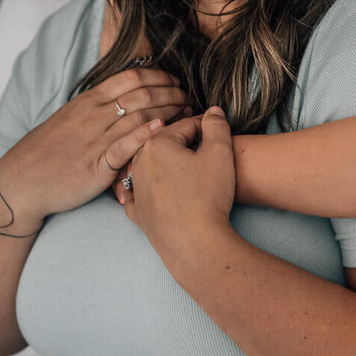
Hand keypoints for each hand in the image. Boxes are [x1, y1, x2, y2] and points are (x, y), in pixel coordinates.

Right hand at [0, 67, 189, 226]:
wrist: (20, 182)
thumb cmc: (47, 153)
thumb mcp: (69, 119)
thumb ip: (96, 107)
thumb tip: (124, 97)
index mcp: (87, 102)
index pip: (131, 78)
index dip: (159, 76)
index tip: (175, 81)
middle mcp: (93, 116)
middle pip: (142, 95)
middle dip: (171, 93)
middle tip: (188, 97)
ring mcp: (95, 140)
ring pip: (139, 116)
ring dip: (169, 111)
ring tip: (187, 113)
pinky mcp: (97, 165)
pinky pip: (125, 145)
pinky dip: (146, 135)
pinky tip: (163, 129)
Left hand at [121, 107, 237, 254]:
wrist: (195, 242)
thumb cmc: (207, 196)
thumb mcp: (220, 152)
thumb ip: (216, 126)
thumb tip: (212, 112)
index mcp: (156, 143)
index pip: (184, 125)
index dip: (204, 125)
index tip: (216, 129)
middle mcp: (139, 163)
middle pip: (163, 143)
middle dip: (182, 142)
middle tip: (202, 145)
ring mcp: (135, 189)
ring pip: (148, 166)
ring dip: (164, 162)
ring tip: (182, 165)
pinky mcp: (138, 213)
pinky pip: (137, 195)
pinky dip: (146, 189)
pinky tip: (152, 190)